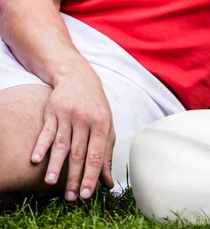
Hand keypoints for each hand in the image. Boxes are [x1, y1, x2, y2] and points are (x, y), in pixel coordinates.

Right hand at [31, 65, 115, 200]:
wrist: (78, 77)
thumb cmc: (95, 106)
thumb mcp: (106, 126)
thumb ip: (106, 153)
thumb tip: (109, 182)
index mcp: (101, 123)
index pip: (96, 154)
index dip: (91, 175)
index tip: (87, 194)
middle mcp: (85, 119)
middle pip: (78, 152)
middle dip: (74, 177)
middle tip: (71, 197)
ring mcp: (68, 115)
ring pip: (61, 143)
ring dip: (56, 164)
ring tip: (51, 182)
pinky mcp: (52, 111)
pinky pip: (46, 131)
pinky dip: (40, 145)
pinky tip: (36, 159)